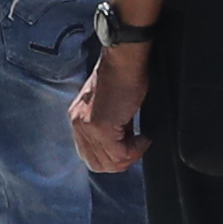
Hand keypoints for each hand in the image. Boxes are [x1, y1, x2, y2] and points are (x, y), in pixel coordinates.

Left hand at [72, 41, 149, 175]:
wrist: (125, 59)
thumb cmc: (124, 75)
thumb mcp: (110, 105)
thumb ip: (108, 125)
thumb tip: (122, 144)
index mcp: (78, 118)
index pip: (90, 155)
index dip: (113, 157)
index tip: (130, 145)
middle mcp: (78, 124)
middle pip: (97, 164)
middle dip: (121, 162)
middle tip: (137, 146)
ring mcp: (88, 127)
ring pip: (109, 163)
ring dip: (130, 155)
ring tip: (141, 140)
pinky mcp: (101, 127)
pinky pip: (121, 154)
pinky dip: (137, 149)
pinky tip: (144, 136)